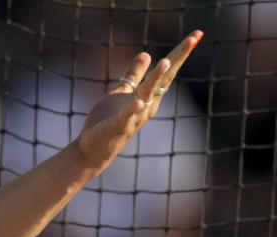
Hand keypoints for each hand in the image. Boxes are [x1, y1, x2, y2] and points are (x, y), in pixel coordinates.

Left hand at [76, 30, 202, 170]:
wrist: (93, 150)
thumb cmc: (107, 121)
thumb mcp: (121, 93)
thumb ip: (134, 75)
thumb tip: (147, 54)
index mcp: (149, 96)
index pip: (167, 71)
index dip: (180, 53)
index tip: (196, 34)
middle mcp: (147, 105)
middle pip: (164, 78)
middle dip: (178, 58)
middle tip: (194, 37)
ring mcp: (134, 116)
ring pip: (148, 94)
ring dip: (156, 78)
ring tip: (166, 61)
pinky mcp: (118, 126)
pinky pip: (127, 115)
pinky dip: (134, 108)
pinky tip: (139, 100)